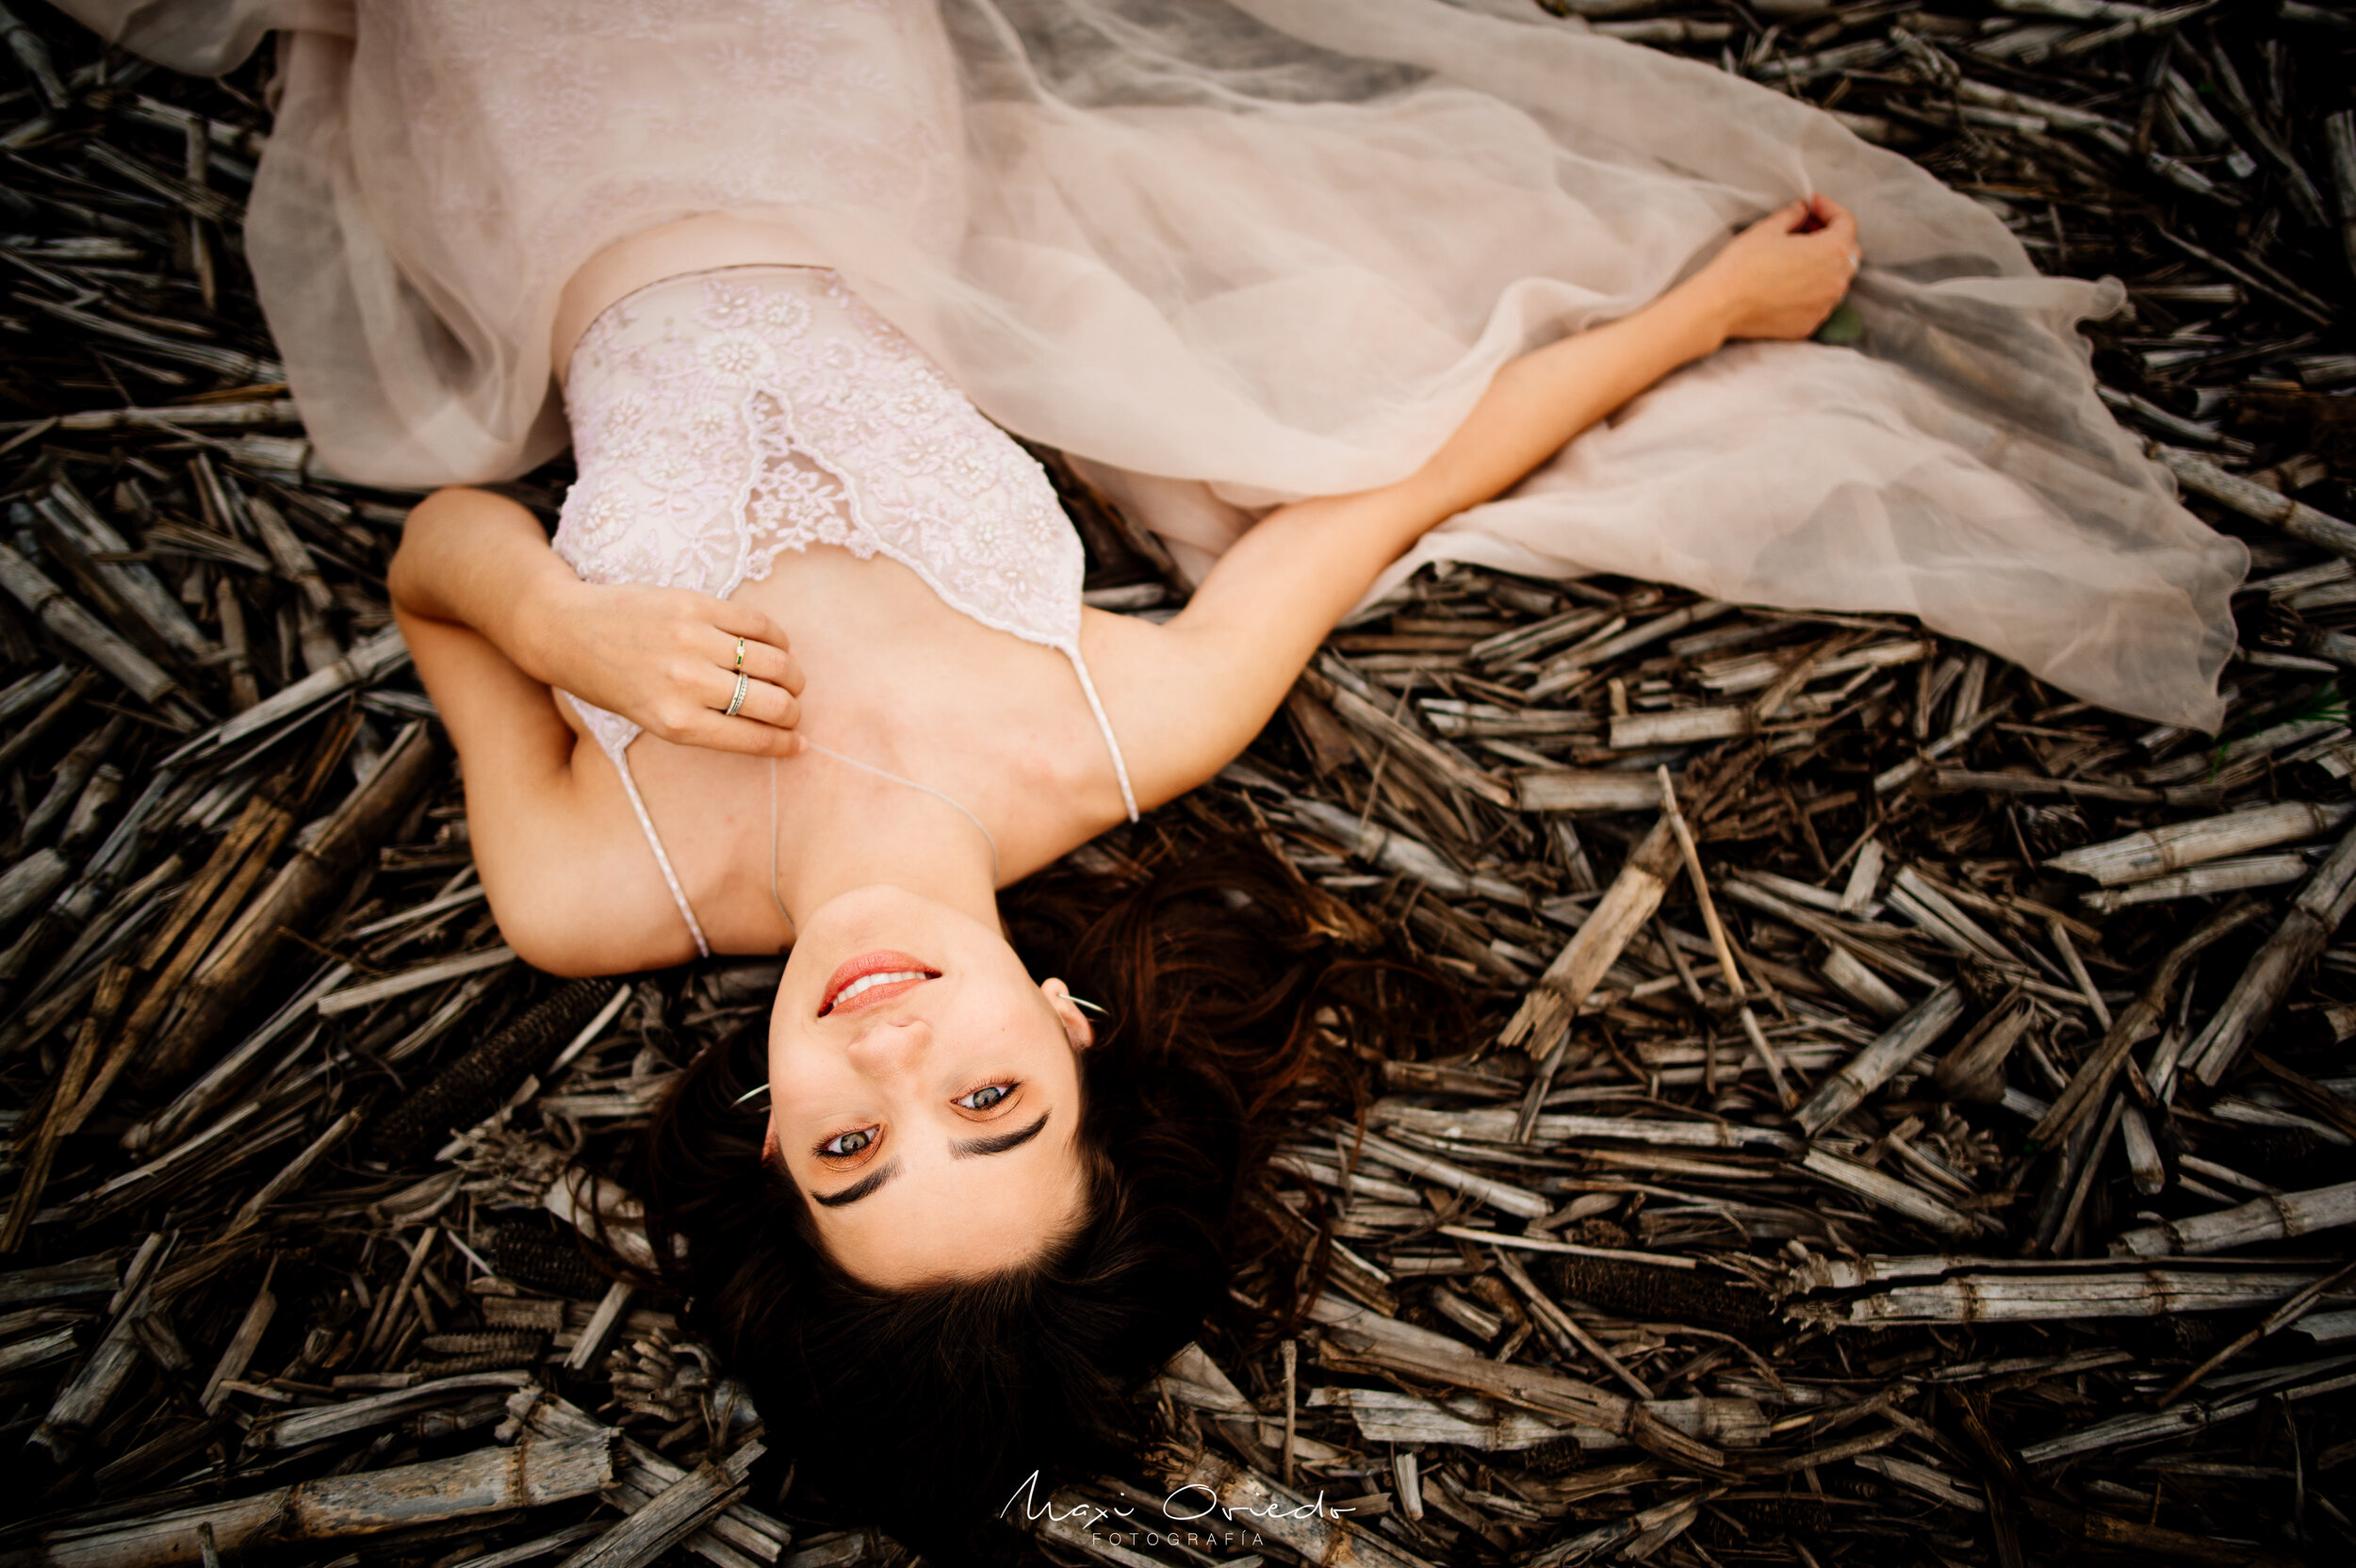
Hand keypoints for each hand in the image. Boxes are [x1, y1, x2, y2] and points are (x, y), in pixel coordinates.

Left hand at [526, 580, 805, 755]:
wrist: (568, 631)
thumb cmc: (612, 684)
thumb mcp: (653, 720)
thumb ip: (706, 723)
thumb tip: (767, 725)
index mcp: (676, 723)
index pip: (754, 739)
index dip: (786, 743)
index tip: (797, 742)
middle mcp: (687, 684)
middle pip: (773, 702)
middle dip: (794, 711)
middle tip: (793, 708)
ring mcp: (693, 640)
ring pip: (774, 662)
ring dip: (793, 674)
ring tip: (790, 677)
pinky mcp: (695, 605)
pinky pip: (758, 624)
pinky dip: (777, 639)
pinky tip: (776, 647)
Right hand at [1689, 194, 1860, 343]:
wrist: (1721, 306)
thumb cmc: (1743, 265)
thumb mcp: (1767, 229)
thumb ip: (1793, 215)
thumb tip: (1802, 210)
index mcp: (1832, 252)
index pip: (1847, 223)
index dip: (1830, 209)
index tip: (1812, 205)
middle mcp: (1836, 281)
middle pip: (1848, 252)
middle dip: (1832, 237)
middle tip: (1805, 229)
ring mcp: (1824, 306)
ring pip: (1836, 280)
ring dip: (1823, 265)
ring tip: (1796, 259)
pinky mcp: (1809, 324)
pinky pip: (1820, 302)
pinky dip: (1811, 290)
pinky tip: (1788, 284)